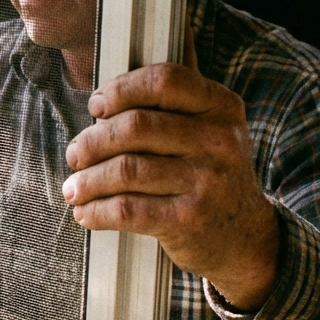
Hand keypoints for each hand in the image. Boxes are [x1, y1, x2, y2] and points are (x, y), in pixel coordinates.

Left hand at [61, 63, 279, 310]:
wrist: (245, 239)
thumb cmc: (210, 177)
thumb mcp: (211, 134)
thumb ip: (172, 108)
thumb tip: (103, 97)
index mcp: (221, 108)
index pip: (164, 81)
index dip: (122, 89)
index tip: (97, 106)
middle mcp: (219, 141)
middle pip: (135, 126)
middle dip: (93, 141)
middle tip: (76, 155)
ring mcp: (207, 181)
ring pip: (125, 170)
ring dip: (88, 180)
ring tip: (74, 187)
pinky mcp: (189, 220)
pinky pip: (127, 209)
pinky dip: (97, 211)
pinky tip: (85, 212)